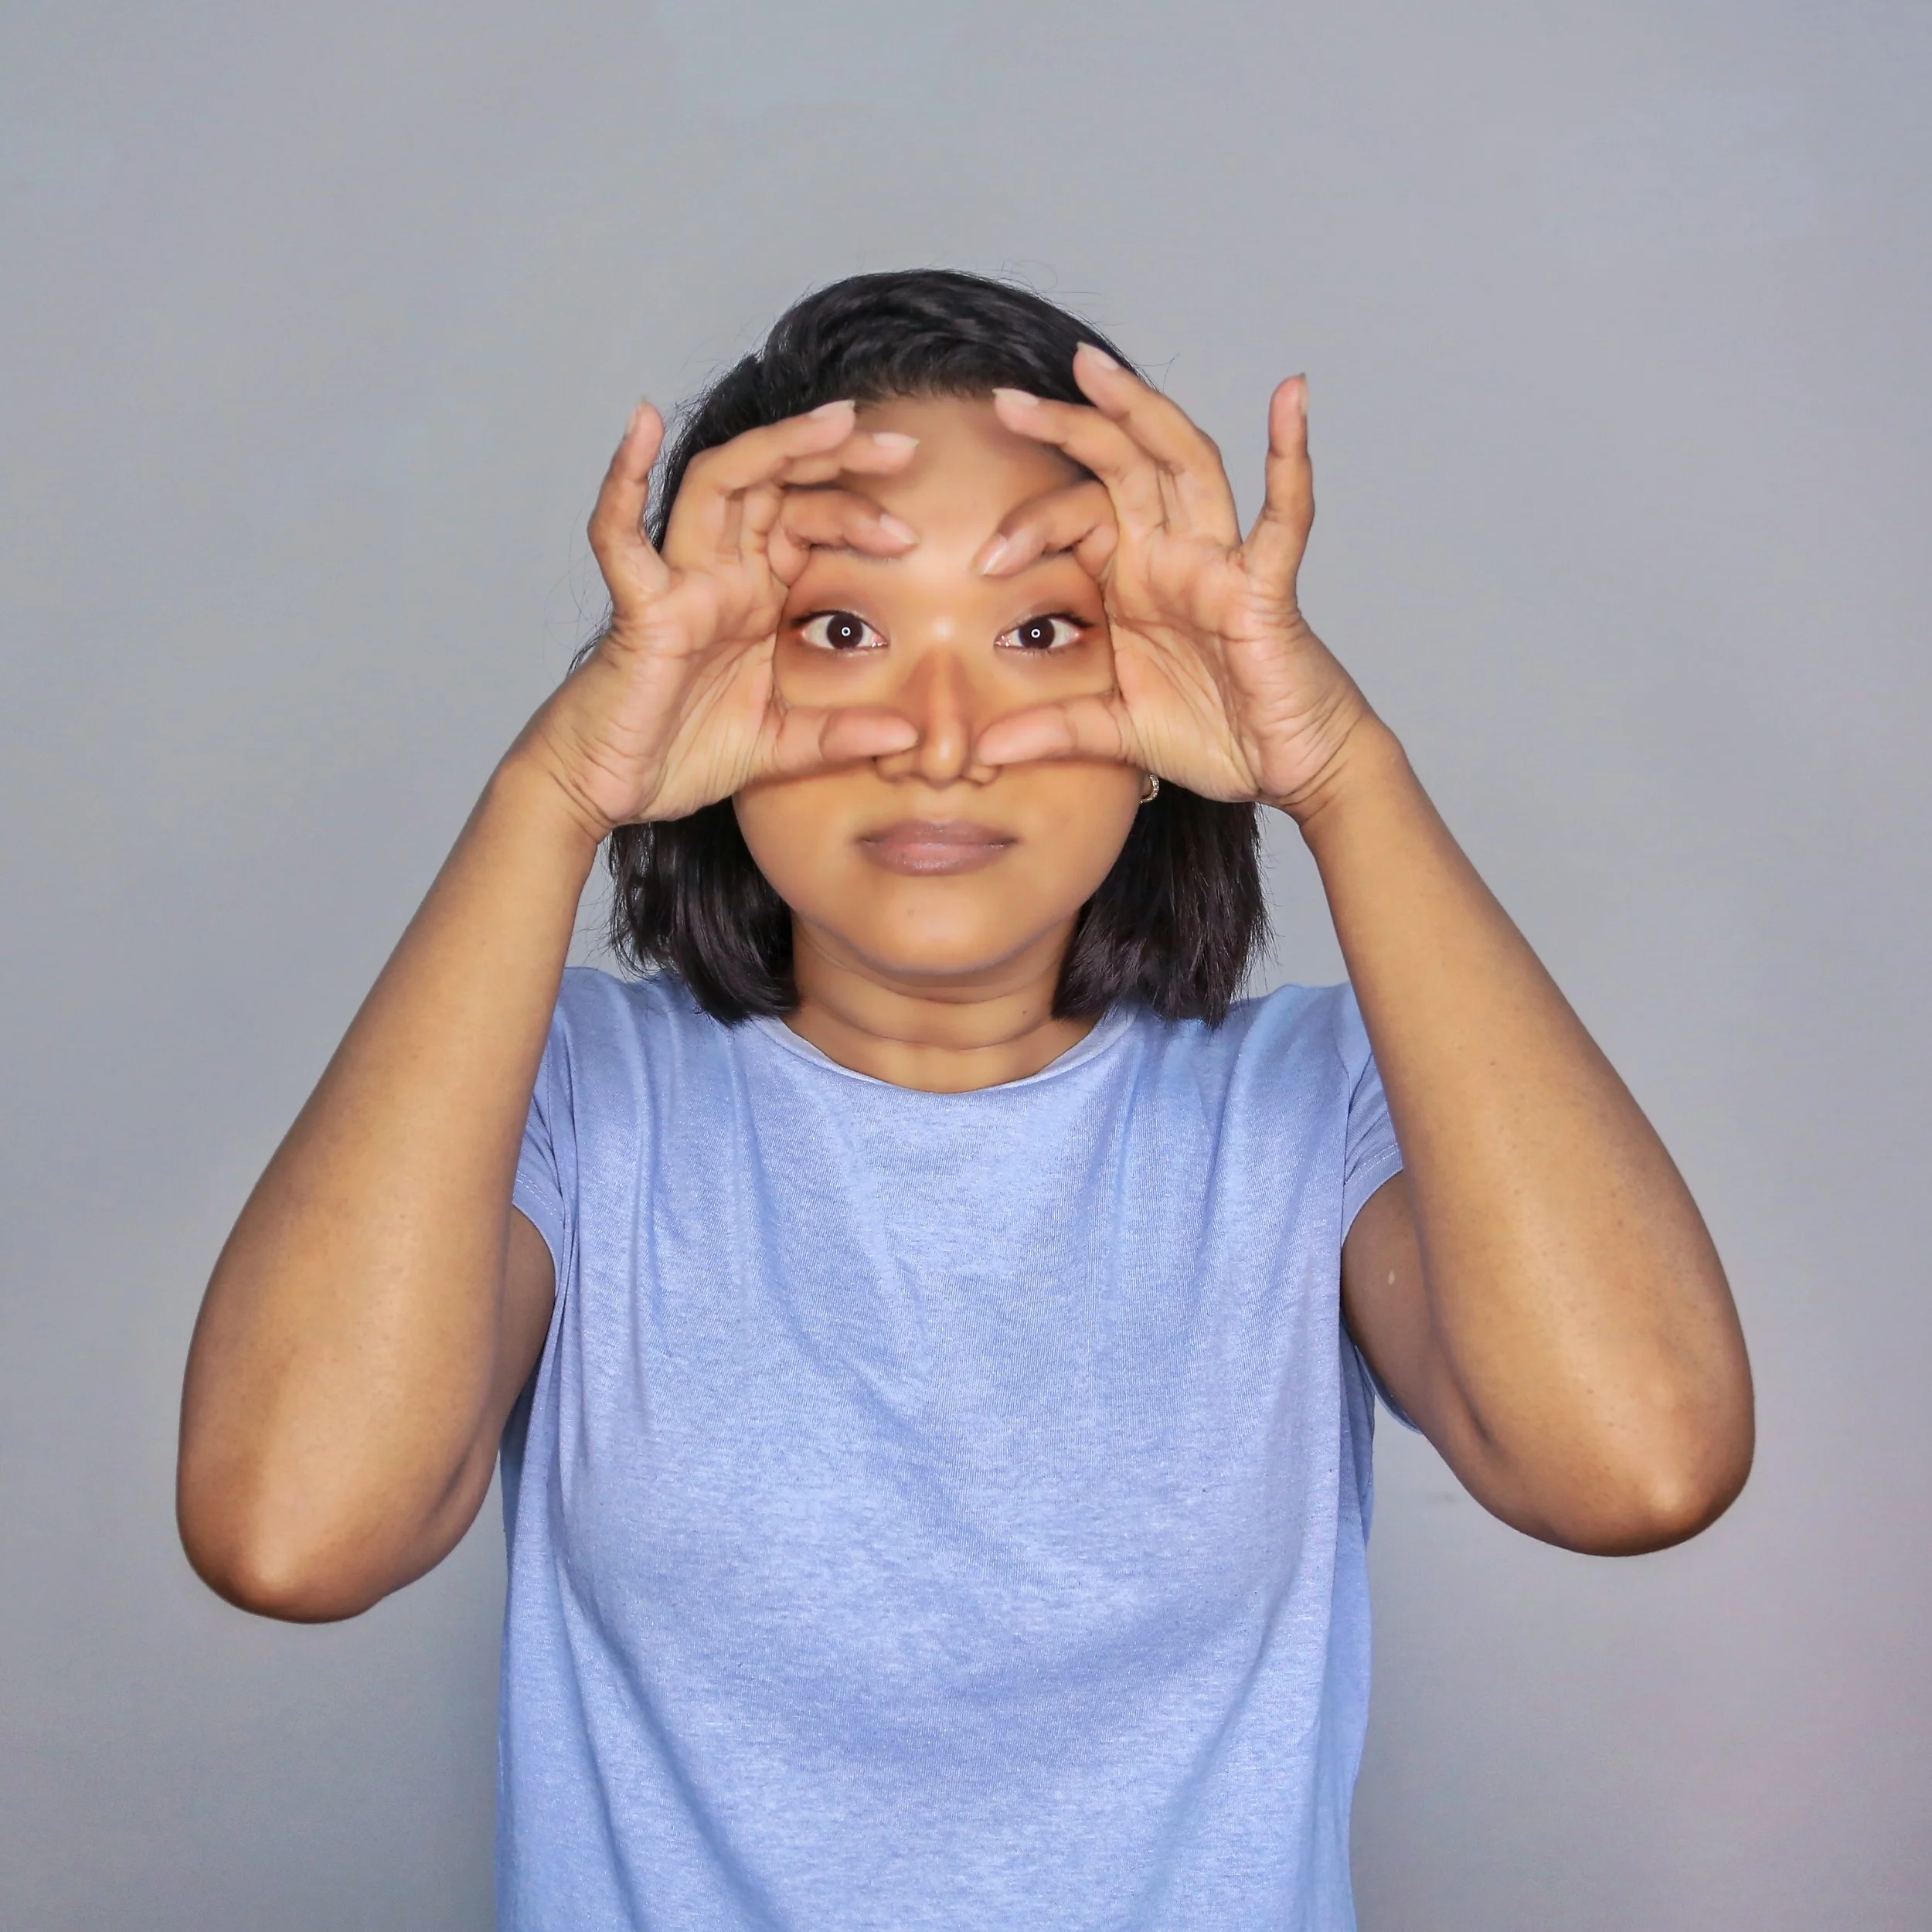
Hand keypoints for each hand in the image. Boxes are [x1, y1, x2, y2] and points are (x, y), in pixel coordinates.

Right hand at [519, 399, 923, 835]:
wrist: (609, 788)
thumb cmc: (679, 754)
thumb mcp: (779, 747)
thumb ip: (838, 737)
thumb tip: (909, 739)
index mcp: (756, 597)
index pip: (810, 522)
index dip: (860, 509)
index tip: (915, 531)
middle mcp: (720, 575)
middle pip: (778, 485)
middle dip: (839, 457)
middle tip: (905, 448)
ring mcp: (680, 584)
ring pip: (721, 484)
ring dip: (777, 446)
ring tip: (837, 422)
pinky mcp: (640, 608)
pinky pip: (620, 536)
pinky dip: (623, 479)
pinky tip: (641, 422)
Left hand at [974, 348, 1373, 819]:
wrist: (1289, 770)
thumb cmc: (1216, 737)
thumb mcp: (1116, 732)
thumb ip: (1053, 730)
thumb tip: (984, 749)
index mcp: (1134, 579)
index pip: (1077, 514)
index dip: (1029, 524)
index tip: (983, 560)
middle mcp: (1174, 555)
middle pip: (1120, 464)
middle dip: (1067, 427)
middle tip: (1005, 400)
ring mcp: (1222, 563)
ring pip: (1183, 463)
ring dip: (1141, 412)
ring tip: (1093, 368)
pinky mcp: (1266, 588)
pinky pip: (1285, 517)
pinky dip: (1290, 457)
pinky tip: (1290, 397)